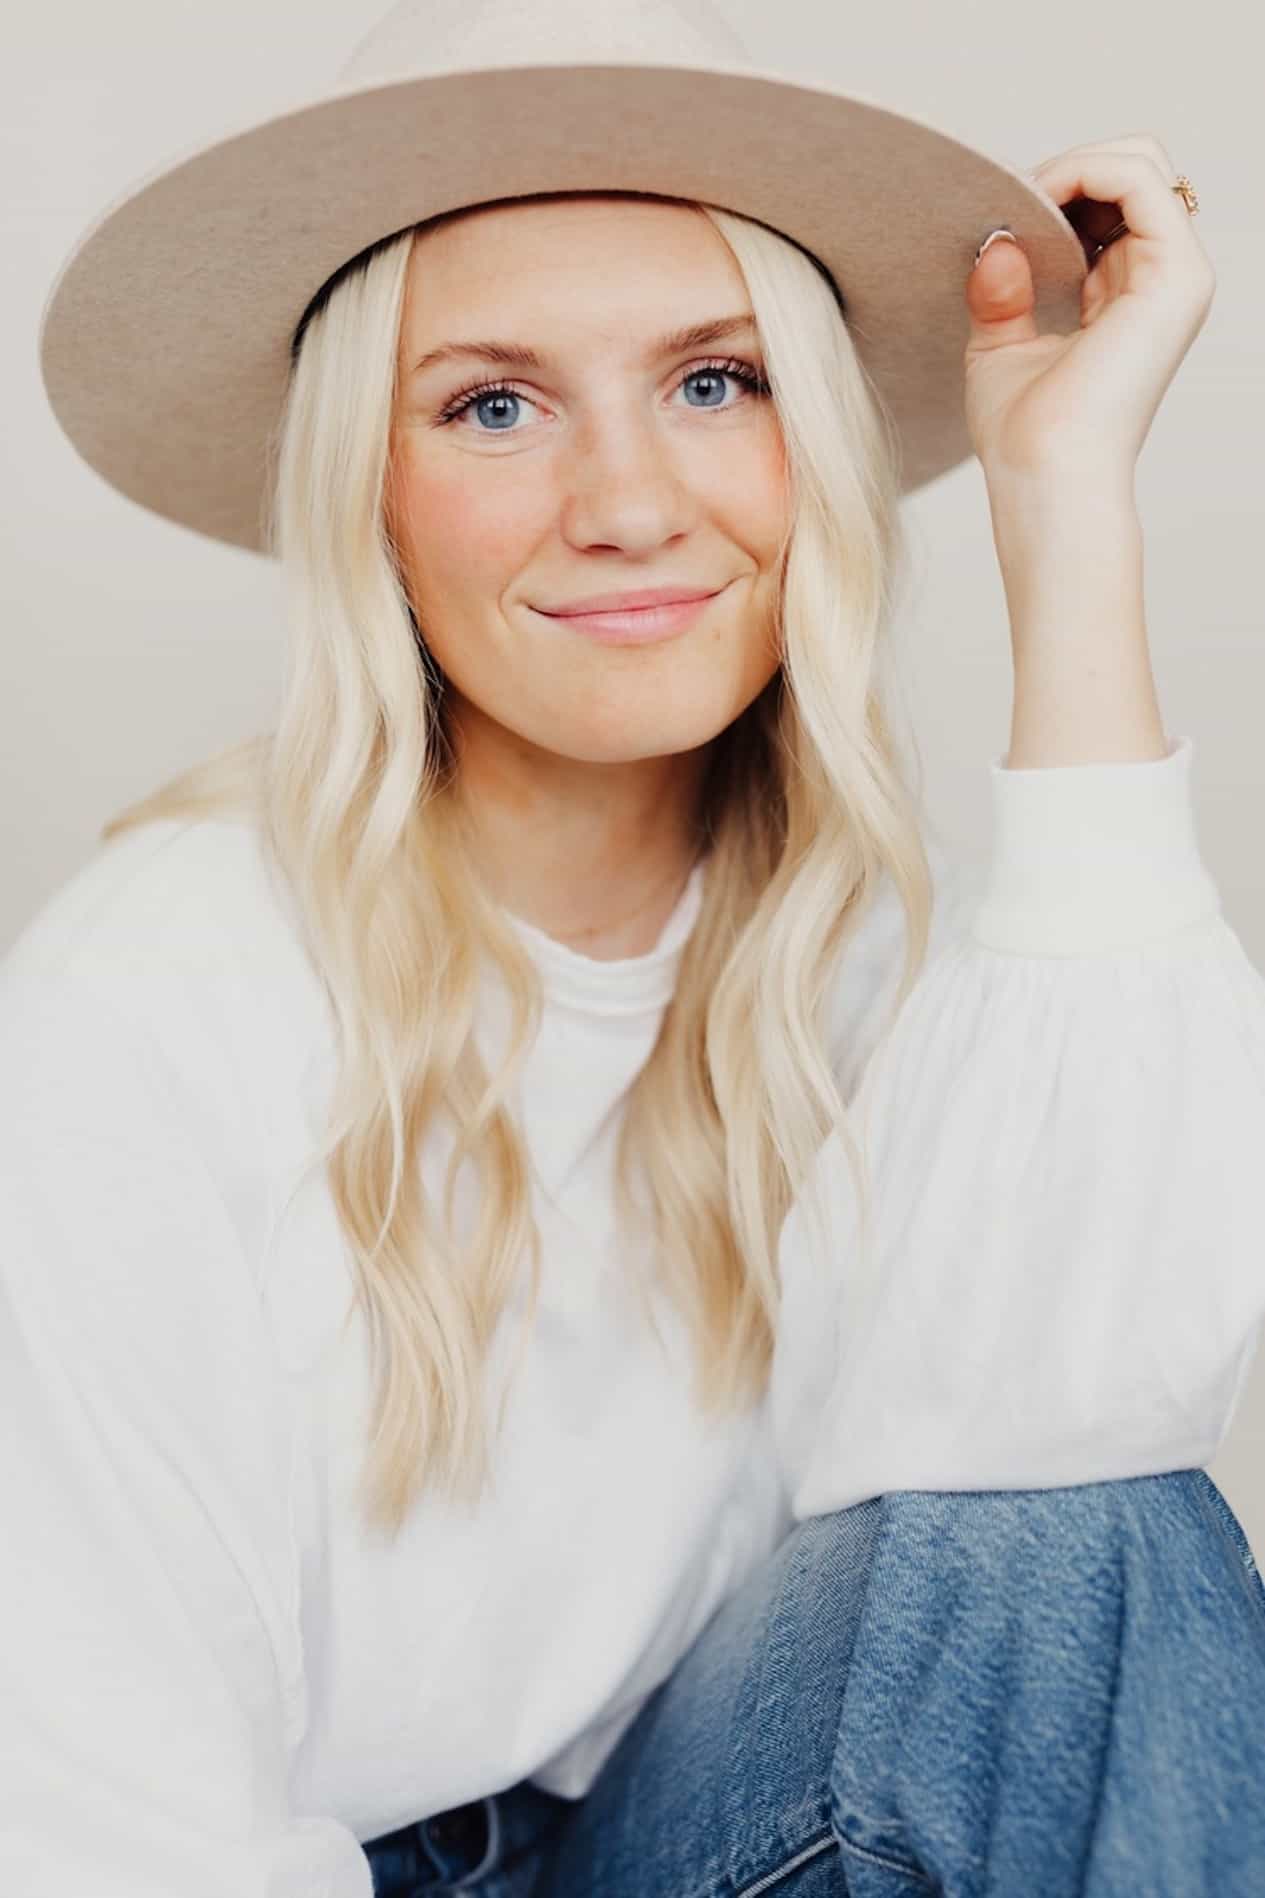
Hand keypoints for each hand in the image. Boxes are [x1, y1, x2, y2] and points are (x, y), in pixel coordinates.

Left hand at [963, 133, 1215, 489]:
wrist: (1045, 477)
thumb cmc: (1025, 438)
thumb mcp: (1000, 349)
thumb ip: (1001, 292)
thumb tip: (994, 238)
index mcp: (1131, 296)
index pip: (1112, 204)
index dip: (1057, 190)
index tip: (1001, 213)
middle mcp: (1164, 280)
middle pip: (1134, 171)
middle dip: (1069, 169)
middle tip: (1010, 202)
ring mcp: (1177, 276)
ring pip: (1139, 163)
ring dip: (1070, 168)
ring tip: (1020, 204)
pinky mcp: (1175, 275)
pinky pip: (1138, 179)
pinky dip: (1082, 173)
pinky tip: (1037, 202)